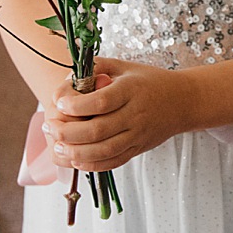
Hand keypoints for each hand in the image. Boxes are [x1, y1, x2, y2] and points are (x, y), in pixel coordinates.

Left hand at [40, 58, 187, 171]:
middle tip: (50, 128)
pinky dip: (92, 165)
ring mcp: (137, 135)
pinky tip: (75, 160)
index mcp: (131, 90)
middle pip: (98, 130)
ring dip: (76, 152)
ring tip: (57, 147)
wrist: (183, 101)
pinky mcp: (138, 149)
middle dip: (67, 132)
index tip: (59, 103)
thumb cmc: (148, 81)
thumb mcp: (124, 67)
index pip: (101, 101)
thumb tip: (67, 79)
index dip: (76, 105)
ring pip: (104, 151)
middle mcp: (135, 114)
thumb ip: (96, 68)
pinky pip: (113, 162)